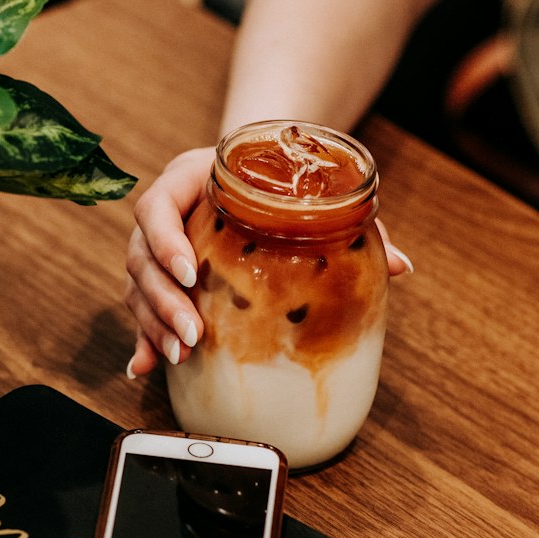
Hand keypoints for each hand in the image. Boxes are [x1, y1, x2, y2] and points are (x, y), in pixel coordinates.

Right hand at [124, 147, 414, 377]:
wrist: (257, 170)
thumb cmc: (281, 181)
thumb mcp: (312, 192)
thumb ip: (350, 221)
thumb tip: (400, 267)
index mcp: (188, 179)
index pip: (157, 208)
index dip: (166, 241)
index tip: (191, 272)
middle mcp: (164, 213)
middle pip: (142, 257)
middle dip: (163, 300)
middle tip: (193, 334)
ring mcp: (155, 247)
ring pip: (137, 286)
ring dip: (154, 324)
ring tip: (181, 355)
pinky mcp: (158, 276)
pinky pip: (140, 308)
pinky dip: (142, 338)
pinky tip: (144, 367)